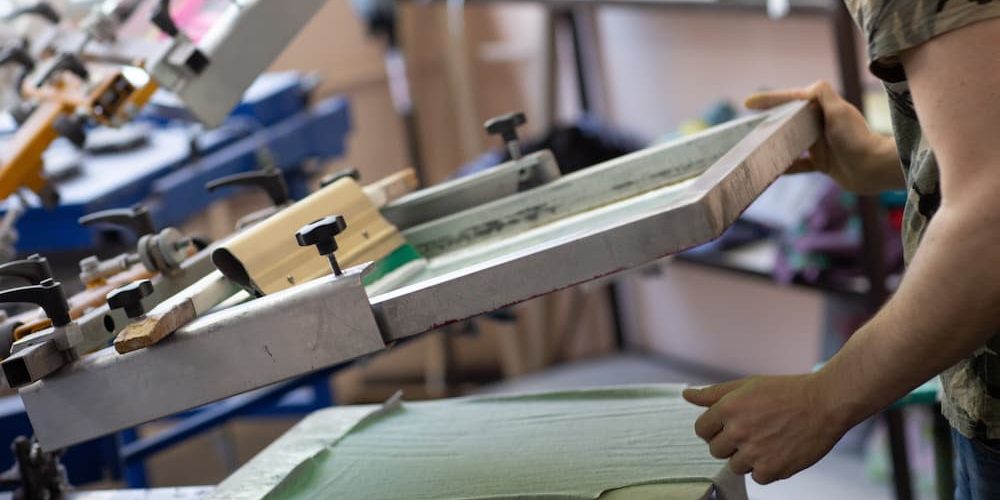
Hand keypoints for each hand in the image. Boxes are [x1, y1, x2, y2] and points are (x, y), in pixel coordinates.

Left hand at [682, 374, 849, 484]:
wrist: (824, 403)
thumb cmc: (786, 391)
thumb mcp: (747, 385)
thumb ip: (714, 393)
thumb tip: (687, 396)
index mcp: (728, 408)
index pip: (701, 430)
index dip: (714, 428)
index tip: (728, 425)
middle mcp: (738, 431)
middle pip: (715, 450)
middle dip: (729, 443)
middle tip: (752, 432)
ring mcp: (755, 452)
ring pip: (734, 465)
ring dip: (747, 457)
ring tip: (766, 440)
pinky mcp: (773, 469)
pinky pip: (756, 477)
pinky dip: (765, 468)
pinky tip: (777, 450)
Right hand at [746, 81, 898, 193]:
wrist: (874, 169)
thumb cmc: (856, 139)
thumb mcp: (839, 111)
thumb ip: (823, 94)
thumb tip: (807, 87)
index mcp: (823, 110)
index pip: (792, 99)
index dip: (771, 99)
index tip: (748, 103)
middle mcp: (821, 125)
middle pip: (790, 120)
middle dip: (770, 121)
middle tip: (748, 125)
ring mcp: (821, 145)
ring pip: (791, 142)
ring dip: (775, 144)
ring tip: (756, 146)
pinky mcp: (823, 163)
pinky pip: (799, 165)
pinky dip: (786, 167)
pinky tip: (771, 170)